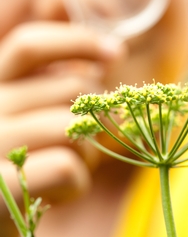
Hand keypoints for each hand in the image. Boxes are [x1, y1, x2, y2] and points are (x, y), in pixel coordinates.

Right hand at [0, 20, 123, 236]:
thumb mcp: (30, 116)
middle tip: (85, 144)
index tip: (116, 52)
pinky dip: (78, 184)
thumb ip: (52, 80)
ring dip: (88, 154)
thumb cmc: (23, 166)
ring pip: (73, 128)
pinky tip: (59, 194)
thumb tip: (97, 42)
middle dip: (95, 117)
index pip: (30, 45)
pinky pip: (67, 167)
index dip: (77, 42)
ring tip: (68, 170)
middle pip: (70, 90)